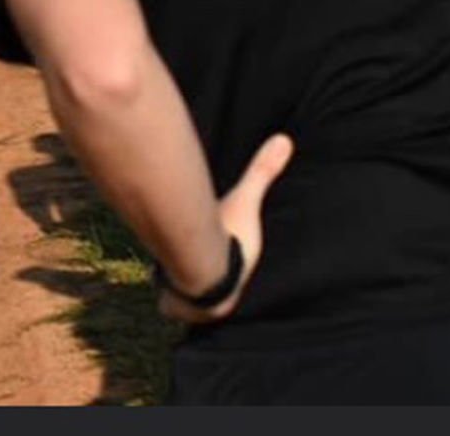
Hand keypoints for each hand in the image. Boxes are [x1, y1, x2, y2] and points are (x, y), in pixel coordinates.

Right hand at [158, 134, 293, 323]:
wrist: (201, 269)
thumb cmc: (229, 238)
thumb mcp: (245, 199)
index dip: (229, 261)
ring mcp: (196, 305)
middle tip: (201, 266)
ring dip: (186, 291)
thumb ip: (262, 172)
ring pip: (190, 300)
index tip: (225, 253)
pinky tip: (164, 288)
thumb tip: (285, 140)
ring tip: (181, 277)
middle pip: (213, 288)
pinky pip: (171, 307)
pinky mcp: (175, 309)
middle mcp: (221, 293)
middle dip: (208, 279)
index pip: (235, 270)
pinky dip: (168, 300)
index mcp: (238, 271)